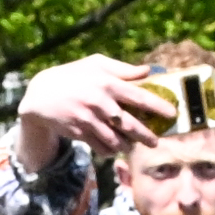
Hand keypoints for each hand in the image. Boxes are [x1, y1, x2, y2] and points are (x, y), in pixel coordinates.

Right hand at [12, 57, 178, 170]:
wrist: (42, 95)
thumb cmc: (73, 75)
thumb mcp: (95, 64)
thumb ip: (123, 69)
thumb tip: (149, 71)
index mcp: (107, 82)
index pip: (138, 97)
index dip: (158, 106)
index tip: (172, 114)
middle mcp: (100, 102)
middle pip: (130, 124)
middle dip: (146, 136)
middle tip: (155, 142)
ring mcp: (89, 119)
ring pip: (116, 140)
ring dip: (128, 146)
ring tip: (133, 146)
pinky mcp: (81, 132)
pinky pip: (101, 147)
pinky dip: (110, 150)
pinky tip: (115, 148)